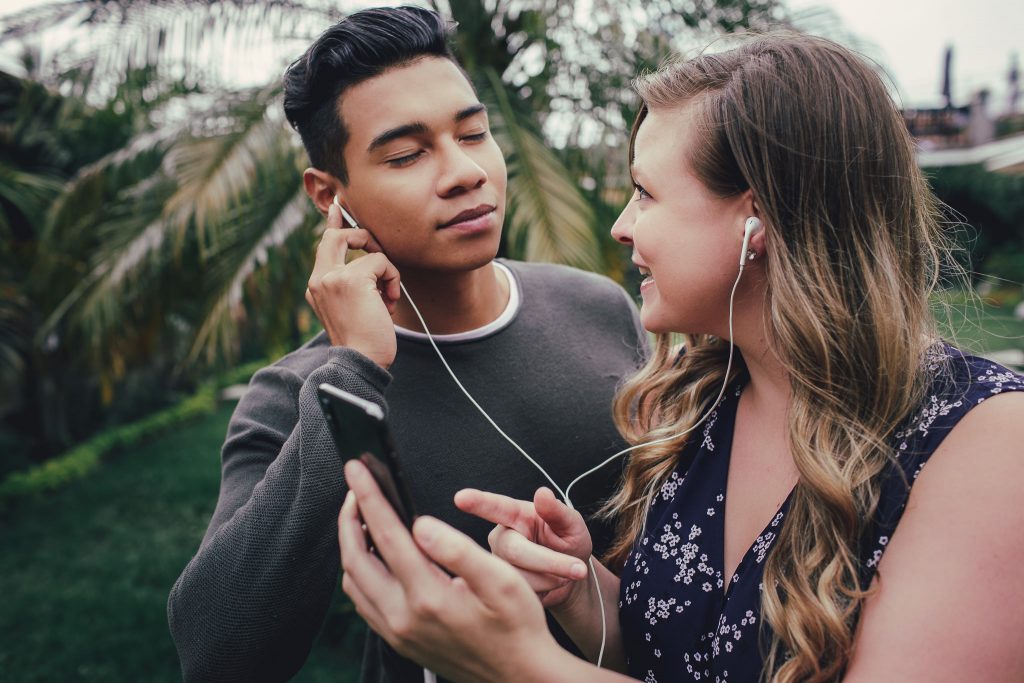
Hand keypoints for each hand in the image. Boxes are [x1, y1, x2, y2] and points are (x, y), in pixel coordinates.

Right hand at [305, 203, 400, 367]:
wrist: (361, 362)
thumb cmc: (364, 342)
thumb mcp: (354, 308)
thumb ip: (354, 284)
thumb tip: (371, 262)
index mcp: (316, 286)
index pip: (324, 245)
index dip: (334, 223)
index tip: (339, 206)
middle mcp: (318, 279)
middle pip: (337, 235)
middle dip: (363, 236)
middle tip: (378, 251)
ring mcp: (331, 277)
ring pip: (369, 251)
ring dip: (387, 274)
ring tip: (387, 300)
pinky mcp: (350, 279)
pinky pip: (382, 261)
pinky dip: (393, 280)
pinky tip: (389, 303)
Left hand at [340, 460, 560, 682]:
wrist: (520, 677)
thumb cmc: (518, 625)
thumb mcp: (501, 580)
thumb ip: (457, 549)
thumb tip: (419, 524)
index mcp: (428, 596)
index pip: (386, 535)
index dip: (368, 497)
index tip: (356, 468)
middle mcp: (404, 618)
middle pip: (355, 558)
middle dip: (349, 518)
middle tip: (355, 488)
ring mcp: (398, 633)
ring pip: (354, 582)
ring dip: (351, 545)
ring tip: (363, 517)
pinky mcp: (399, 641)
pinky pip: (364, 603)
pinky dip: (361, 571)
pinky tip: (376, 556)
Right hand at [455, 487, 592, 608]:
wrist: (570, 577)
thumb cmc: (569, 543)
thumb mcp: (572, 525)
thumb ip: (558, 511)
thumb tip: (542, 493)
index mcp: (515, 515)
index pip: (495, 507)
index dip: (478, 503)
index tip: (460, 498)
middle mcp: (500, 537)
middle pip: (514, 551)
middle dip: (549, 561)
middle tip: (578, 569)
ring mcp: (496, 564)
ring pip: (519, 577)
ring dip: (550, 578)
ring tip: (562, 573)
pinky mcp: (498, 587)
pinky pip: (521, 595)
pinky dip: (545, 591)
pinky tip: (548, 585)